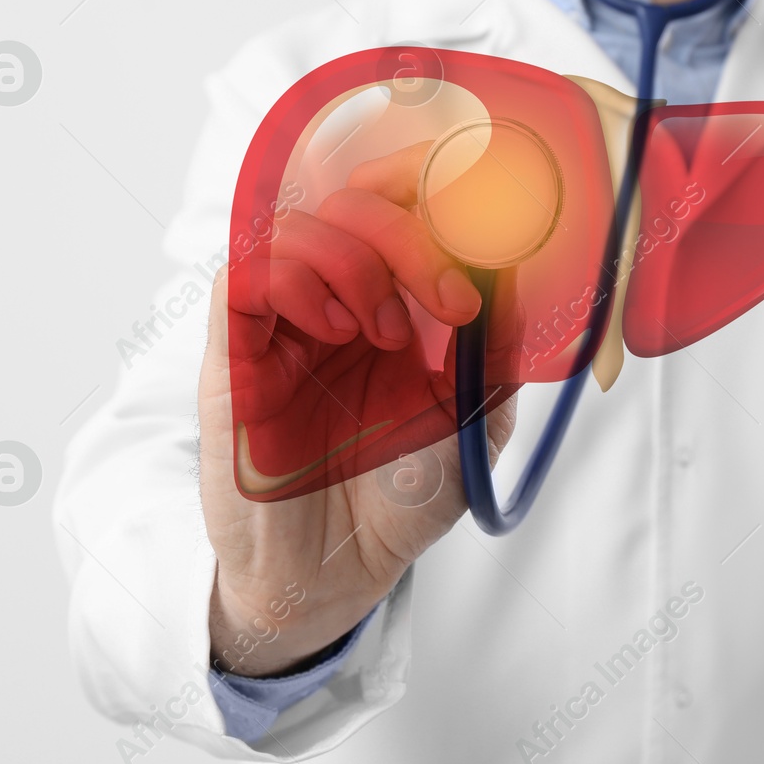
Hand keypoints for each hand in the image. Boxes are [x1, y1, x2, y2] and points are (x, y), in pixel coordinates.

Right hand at [197, 150, 514, 676]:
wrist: (337, 575)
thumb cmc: (400, 497)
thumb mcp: (475, 416)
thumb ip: (500, 345)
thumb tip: (527, 268)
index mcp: (397, 300)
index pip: (405, 203)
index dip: (441, 188)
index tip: (492, 225)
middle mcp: (337, 297)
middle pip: (359, 199)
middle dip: (415, 227)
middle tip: (452, 300)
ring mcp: (284, 320)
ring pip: (302, 222)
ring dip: (361, 259)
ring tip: (390, 333)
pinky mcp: (236, 351)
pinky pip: (247, 273)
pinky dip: (299, 281)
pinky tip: (338, 330)